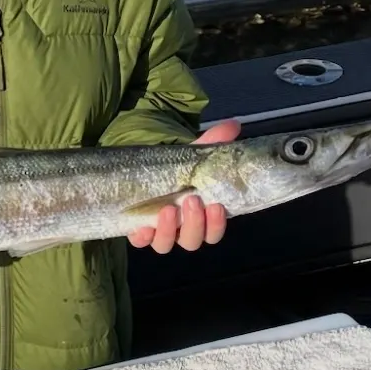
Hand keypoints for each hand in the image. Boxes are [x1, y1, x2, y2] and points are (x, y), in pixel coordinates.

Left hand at [127, 120, 241, 253]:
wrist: (141, 172)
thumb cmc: (173, 169)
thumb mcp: (191, 156)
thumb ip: (212, 143)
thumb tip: (234, 124)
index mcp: (199, 216)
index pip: (214, 232)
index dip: (216, 224)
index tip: (216, 206)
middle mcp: (180, 229)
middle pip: (192, 241)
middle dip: (194, 224)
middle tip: (192, 200)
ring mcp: (158, 232)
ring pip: (167, 244)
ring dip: (169, 230)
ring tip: (168, 209)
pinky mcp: (137, 231)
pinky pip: (140, 241)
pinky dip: (143, 236)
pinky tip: (143, 227)